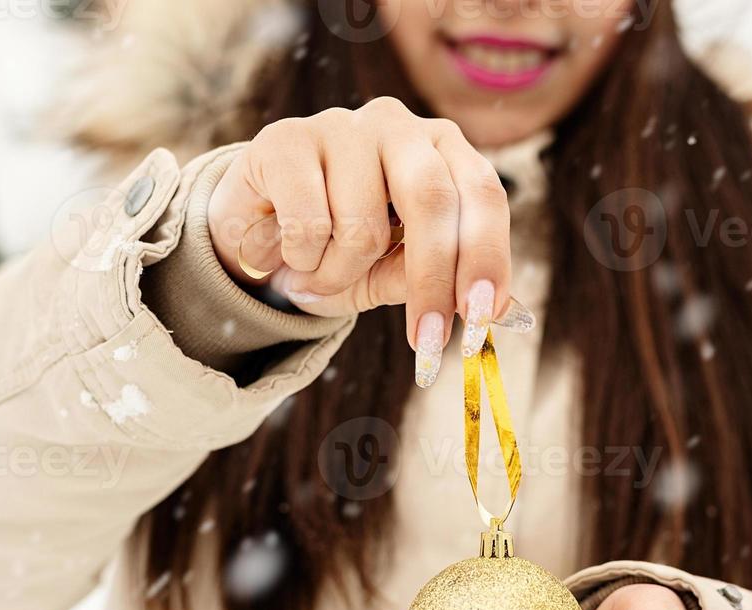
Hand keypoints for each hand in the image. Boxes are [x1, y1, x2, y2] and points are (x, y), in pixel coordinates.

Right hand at [207, 98, 513, 384]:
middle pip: (432, 200)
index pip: (482, 193)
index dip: (487, 256)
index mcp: (442, 151)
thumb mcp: (397, 272)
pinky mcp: (284, 140)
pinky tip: (293, 252)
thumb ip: (442, 281)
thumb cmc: (342, 251)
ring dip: (342, 276)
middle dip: (433, 280)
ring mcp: (341, 126)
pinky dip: (303, 260)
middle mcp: (399, 127)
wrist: (261, 233)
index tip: (482, 316)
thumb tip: (490, 313)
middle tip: (428, 341)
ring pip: (362, 226)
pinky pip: (308, 225)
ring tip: (322, 274)